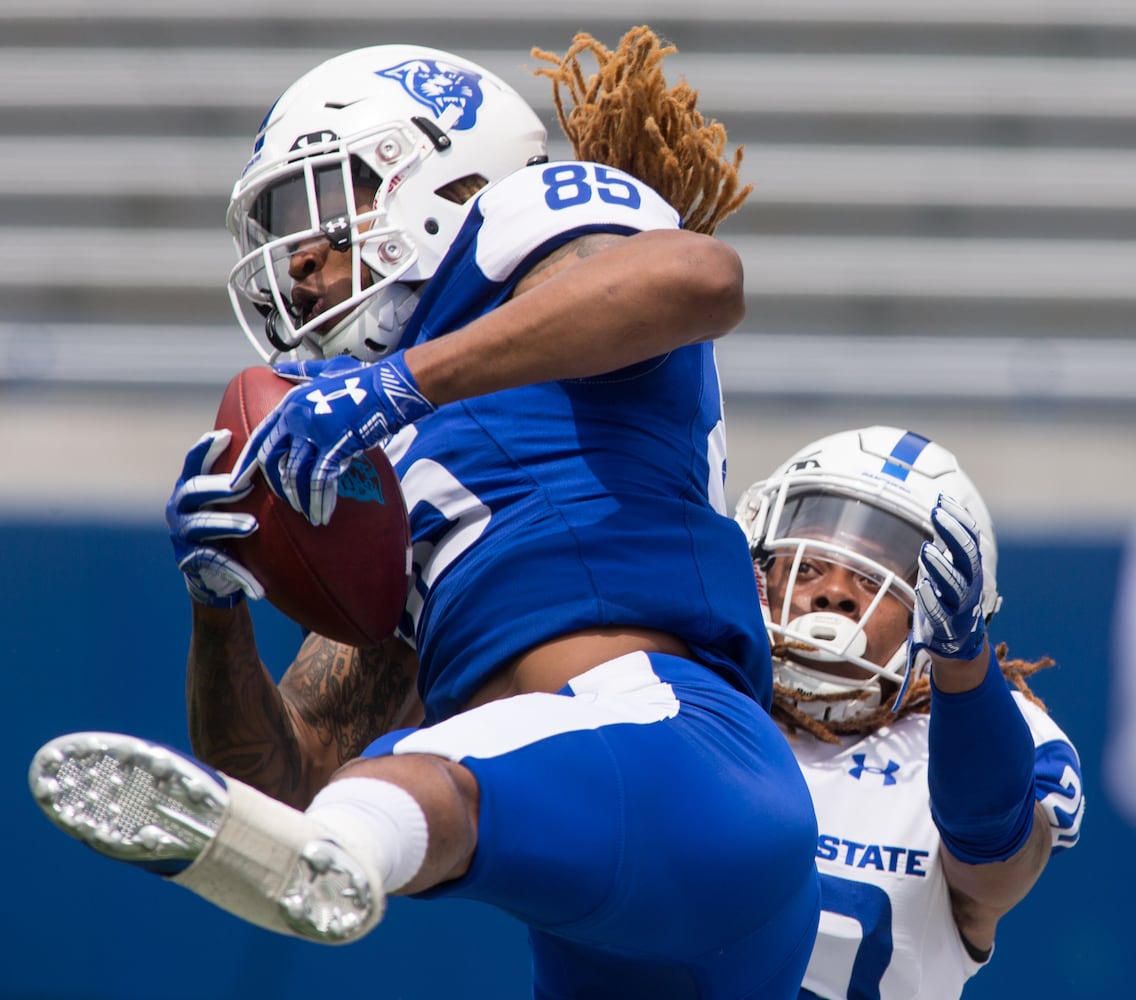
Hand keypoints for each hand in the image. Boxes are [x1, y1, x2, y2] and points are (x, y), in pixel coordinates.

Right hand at [166, 430, 263, 607]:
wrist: (218, 575)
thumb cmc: (231, 527)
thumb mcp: (235, 503)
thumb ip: (244, 481)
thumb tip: (277, 448)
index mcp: (190, 488)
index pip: (193, 463)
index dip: (205, 449)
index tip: (225, 436)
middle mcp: (179, 508)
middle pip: (194, 490)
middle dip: (220, 487)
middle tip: (246, 485)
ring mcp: (181, 535)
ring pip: (201, 525)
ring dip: (227, 524)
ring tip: (253, 525)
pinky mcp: (190, 560)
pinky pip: (214, 562)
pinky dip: (238, 571)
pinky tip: (257, 584)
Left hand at [231, 352, 434, 524]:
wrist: (388, 389)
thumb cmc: (362, 380)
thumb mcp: (326, 371)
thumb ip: (301, 372)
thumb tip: (279, 368)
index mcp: (291, 403)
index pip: (261, 437)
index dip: (248, 462)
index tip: (238, 480)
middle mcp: (297, 419)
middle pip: (273, 459)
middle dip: (276, 485)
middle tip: (282, 502)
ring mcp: (315, 433)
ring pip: (295, 474)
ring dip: (300, 498)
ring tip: (307, 513)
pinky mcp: (334, 447)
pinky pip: (320, 481)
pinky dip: (320, 500)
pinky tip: (323, 514)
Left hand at [912, 494, 986, 661]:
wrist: (957, 643)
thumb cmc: (948, 598)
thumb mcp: (950, 566)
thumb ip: (947, 541)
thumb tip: (942, 504)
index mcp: (970, 568)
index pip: (971, 538)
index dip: (959, 519)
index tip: (942, 501)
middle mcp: (970, 584)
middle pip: (967, 556)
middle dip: (953, 533)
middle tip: (936, 514)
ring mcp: (960, 606)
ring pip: (956, 585)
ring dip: (942, 567)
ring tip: (926, 550)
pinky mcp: (948, 626)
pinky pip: (941, 613)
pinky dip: (932, 600)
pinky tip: (922, 587)